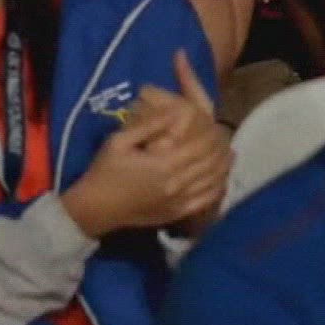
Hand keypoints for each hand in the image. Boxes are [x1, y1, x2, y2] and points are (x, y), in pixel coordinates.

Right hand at [62, 51, 229, 237]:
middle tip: (225, 136)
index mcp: (165, 163)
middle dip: (222, 147)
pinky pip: (206, 200)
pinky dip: (218, 187)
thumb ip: (150, 124)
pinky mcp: (178, 213)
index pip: (202, 145)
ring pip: (214, 180)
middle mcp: (178, 183)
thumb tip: (176, 111)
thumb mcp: (120, 140)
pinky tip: (221, 178)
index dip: (213, 133)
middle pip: (212, 162)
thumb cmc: (104, 171)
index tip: (216, 123)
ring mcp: (180, 201)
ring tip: (229, 152)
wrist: (95, 209)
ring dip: (224, 166)